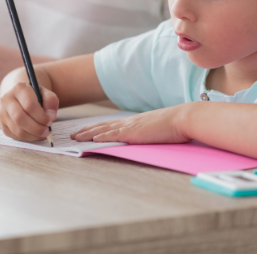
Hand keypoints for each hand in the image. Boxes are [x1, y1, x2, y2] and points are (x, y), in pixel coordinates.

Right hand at [0, 82, 58, 141]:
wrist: (18, 96)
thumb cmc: (33, 95)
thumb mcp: (45, 93)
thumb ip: (51, 101)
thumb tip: (50, 116)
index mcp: (18, 88)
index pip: (29, 105)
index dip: (41, 116)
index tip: (49, 121)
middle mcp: (6, 99)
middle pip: (20, 118)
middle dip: (36, 128)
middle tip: (46, 131)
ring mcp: (2, 113)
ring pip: (17, 129)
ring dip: (32, 135)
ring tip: (42, 134)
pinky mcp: (2, 124)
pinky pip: (15, 135)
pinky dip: (27, 138)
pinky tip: (35, 134)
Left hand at [71, 105, 190, 143]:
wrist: (184, 118)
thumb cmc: (176, 125)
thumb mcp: (157, 129)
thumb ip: (148, 133)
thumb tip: (146, 138)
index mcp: (134, 122)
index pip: (110, 125)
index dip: (96, 128)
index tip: (85, 131)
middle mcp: (129, 122)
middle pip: (102, 126)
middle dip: (86, 131)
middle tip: (72, 135)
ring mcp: (130, 126)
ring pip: (103, 129)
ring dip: (87, 134)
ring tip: (75, 137)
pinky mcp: (133, 132)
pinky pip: (113, 134)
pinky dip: (100, 136)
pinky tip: (91, 139)